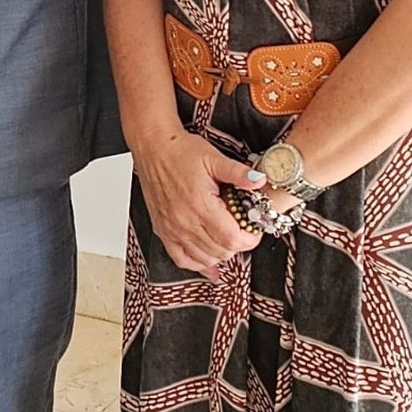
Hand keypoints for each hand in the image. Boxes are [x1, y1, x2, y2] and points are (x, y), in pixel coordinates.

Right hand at [130, 128, 263, 281]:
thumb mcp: (213, 157)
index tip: (254, 229)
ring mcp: (173, 229)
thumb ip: (238, 172)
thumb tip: (259, 180)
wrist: (152, 148)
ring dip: (220, 253)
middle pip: (221, 251)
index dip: (249, 239)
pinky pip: (181, 259)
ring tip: (226, 238)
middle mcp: (185, 221)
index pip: (232, 239)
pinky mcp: (163, 230)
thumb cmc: (179, 151)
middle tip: (243, 229)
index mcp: (201, 205)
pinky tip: (208, 263)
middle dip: (238, 244)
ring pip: (204, 258)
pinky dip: (197, 264)